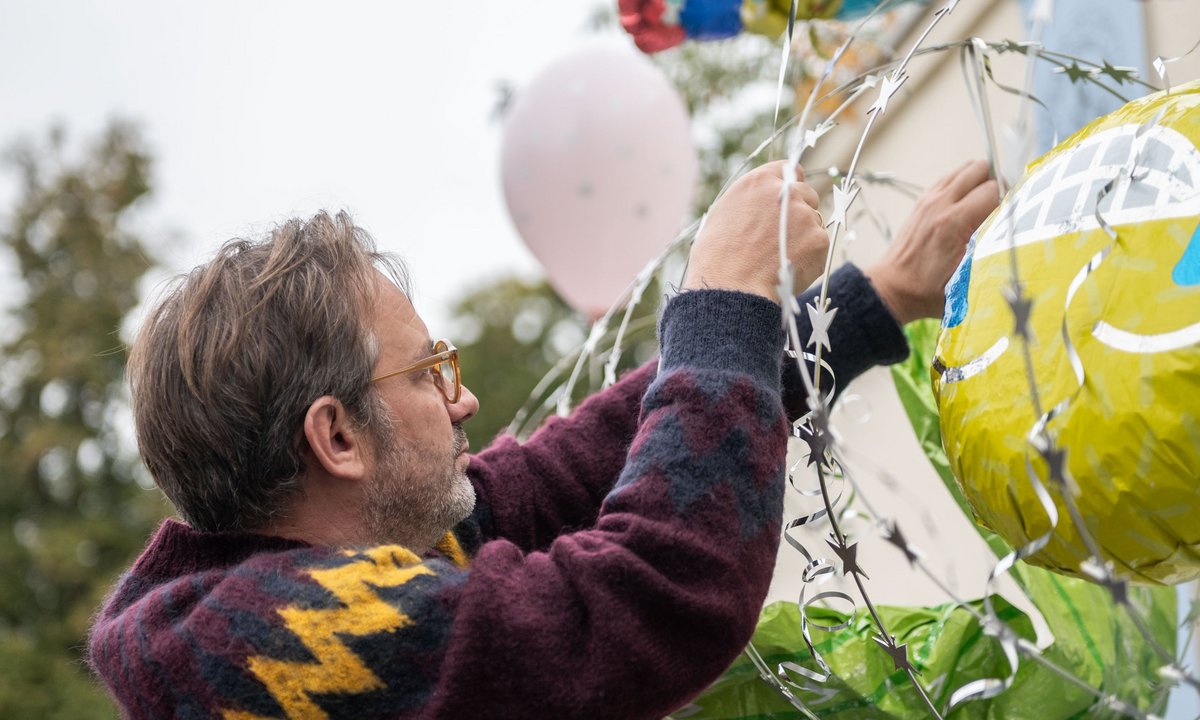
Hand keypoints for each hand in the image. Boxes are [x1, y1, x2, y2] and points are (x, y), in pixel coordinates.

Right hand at [683, 160, 828, 302]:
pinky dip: (810, 257)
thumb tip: (765, 201)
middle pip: (807, 194)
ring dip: (804, 236)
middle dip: (800, 212)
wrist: (731, 289)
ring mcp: (805, 215)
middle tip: (783, 237)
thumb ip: (752, 200)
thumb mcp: (724, 214)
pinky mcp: (818, 239)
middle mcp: (786, 192)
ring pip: (814, 221)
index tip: (790, 199)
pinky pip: (819, 245)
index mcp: (759, 182)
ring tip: (779, 258)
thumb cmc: (718, 259)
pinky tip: (788, 268)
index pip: (790, 170)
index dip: (791, 186)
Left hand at [865, 159, 998, 323]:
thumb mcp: (968, 278)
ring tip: (984, 205)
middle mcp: (939, 204)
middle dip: (996, 183)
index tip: (1011, 214)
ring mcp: (928, 199)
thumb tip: (1014, 234)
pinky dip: (963, 184)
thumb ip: (991, 252)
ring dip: (979, 180)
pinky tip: (967, 206)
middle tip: (1000, 205)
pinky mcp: (922, 201)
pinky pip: (950, 178)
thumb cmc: (928, 289)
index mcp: (953, 222)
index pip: (993, 189)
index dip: (1008, 199)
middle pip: (980, 169)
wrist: (893, 288)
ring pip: (965, 169)